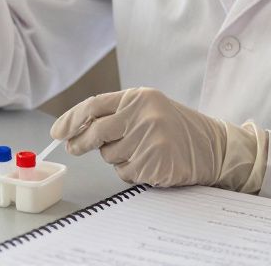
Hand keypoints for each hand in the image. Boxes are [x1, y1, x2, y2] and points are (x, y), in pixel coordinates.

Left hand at [50, 87, 266, 191]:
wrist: (212, 147)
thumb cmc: (174, 127)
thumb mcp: (147, 109)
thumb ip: (116, 114)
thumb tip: (75, 131)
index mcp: (139, 97)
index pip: (94, 105)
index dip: (71, 119)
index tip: (57, 131)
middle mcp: (143, 115)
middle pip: (96, 132)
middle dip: (80, 143)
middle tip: (74, 147)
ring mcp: (149, 140)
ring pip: (110, 156)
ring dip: (116, 158)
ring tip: (140, 151)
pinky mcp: (154, 163)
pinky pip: (126, 173)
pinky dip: (132, 172)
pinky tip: (149, 164)